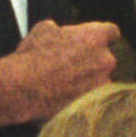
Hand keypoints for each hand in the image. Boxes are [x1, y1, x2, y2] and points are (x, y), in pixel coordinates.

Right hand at [0, 20, 121, 125]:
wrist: (23, 88)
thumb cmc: (32, 56)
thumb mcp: (43, 30)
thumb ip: (60, 29)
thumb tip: (58, 31)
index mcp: (96, 37)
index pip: (111, 32)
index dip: (100, 38)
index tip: (91, 43)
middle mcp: (106, 61)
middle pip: (105, 60)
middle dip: (91, 64)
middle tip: (69, 68)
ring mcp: (102, 86)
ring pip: (100, 84)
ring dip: (87, 85)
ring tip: (63, 88)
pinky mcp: (94, 106)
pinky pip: (91, 103)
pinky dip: (80, 102)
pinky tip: (62, 101)